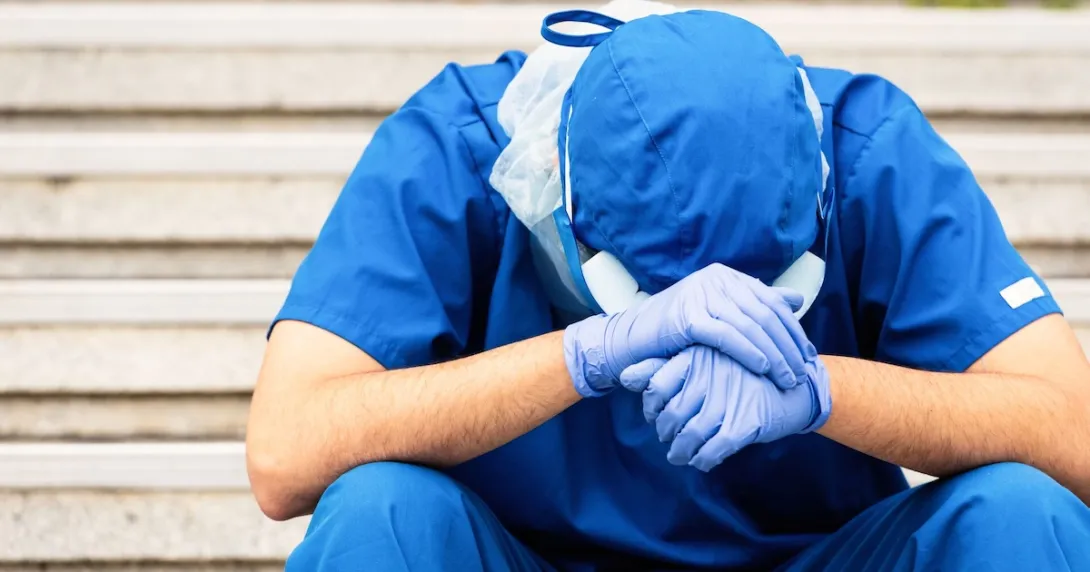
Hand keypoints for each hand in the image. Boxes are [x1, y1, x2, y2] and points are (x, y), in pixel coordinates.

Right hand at [563, 263, 815, 397]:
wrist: (632, 340)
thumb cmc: (677, 332)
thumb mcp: (719, 314)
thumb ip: (756, 305)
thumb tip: (795, 300)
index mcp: (725, 276)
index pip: (770, 302)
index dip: (792, 330)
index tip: (808, 356)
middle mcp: (715, 279)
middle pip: (764, 314)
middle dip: (787, 345)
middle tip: (802, 372)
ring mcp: (700, 295)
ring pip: (750, 325)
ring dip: (774, 354)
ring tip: (787, 377)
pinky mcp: (688, 316)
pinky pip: (727, 336)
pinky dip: (749, 352)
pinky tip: (763, 368)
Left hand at [620, 347, 831, 470]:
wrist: (794, 386)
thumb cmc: (741, 373)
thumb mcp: (702, 361)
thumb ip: (660, 367)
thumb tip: (623, 376)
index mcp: (696, 356)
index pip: (656, 386)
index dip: (652, 407)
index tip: (657, 415)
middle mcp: (709, 375)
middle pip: (671, 415)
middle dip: (666, 433)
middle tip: (669, 438)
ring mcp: (728, 399)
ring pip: (690, 436)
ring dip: (681, 452)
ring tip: (680, 454)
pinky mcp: (745, 423)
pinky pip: (713, 450)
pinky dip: (703, 459)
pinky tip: (702, 459)